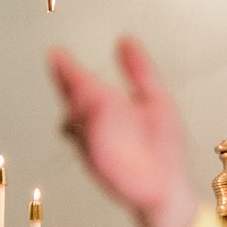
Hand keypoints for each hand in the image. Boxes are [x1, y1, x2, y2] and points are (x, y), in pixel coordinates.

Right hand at [49, 37, 199, 226]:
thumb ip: (140, 71)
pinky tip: (97, 115)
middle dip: (68, 85)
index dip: (68, 71)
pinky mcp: (99, 165)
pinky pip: (88, 145)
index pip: (80, 85)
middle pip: (74, 101)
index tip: (57, 53)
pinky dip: (89, 134)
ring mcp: (93, 146)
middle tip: (63, 66)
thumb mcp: (156, 99)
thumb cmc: (163, 147)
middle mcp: (94, 126)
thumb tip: (125, 40)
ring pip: (77, 122)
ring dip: (79, 106)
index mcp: (106, 107)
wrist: (169, 187)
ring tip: (86, 88)